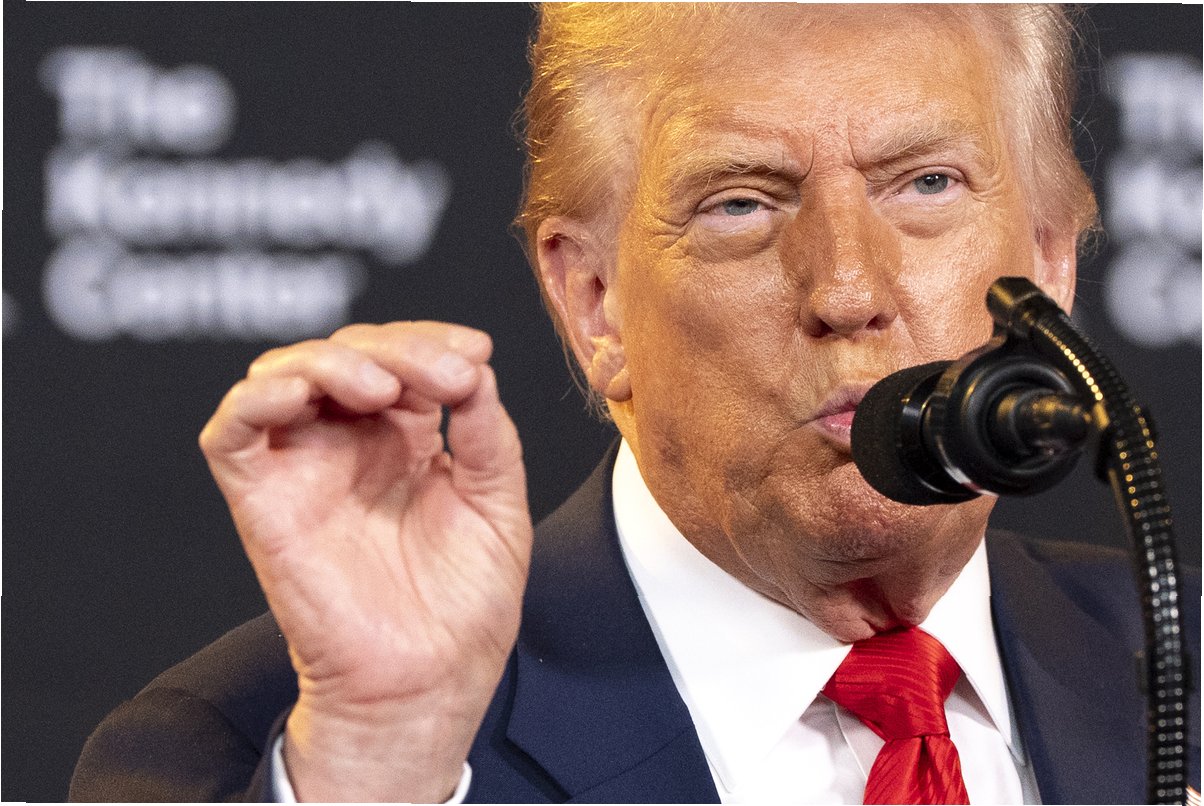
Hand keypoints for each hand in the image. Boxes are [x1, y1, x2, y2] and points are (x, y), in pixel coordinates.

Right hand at [199, 321, 531, 801]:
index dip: (433, 340)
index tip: (475, 352)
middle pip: (348, 353)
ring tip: (381, 387)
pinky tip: (301, 393)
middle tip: (445, 375)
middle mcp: (351, 445)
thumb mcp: (498, 505)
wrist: (429, 683)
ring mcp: (305, 467)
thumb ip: (488, 434)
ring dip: (331, 359)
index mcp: (405, 441)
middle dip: (397, 347)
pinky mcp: (263, 500)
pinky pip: (232, 431)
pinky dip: (256, 398)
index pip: (402, 358)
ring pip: (285, 372)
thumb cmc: (465, 608)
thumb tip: (475, 369)